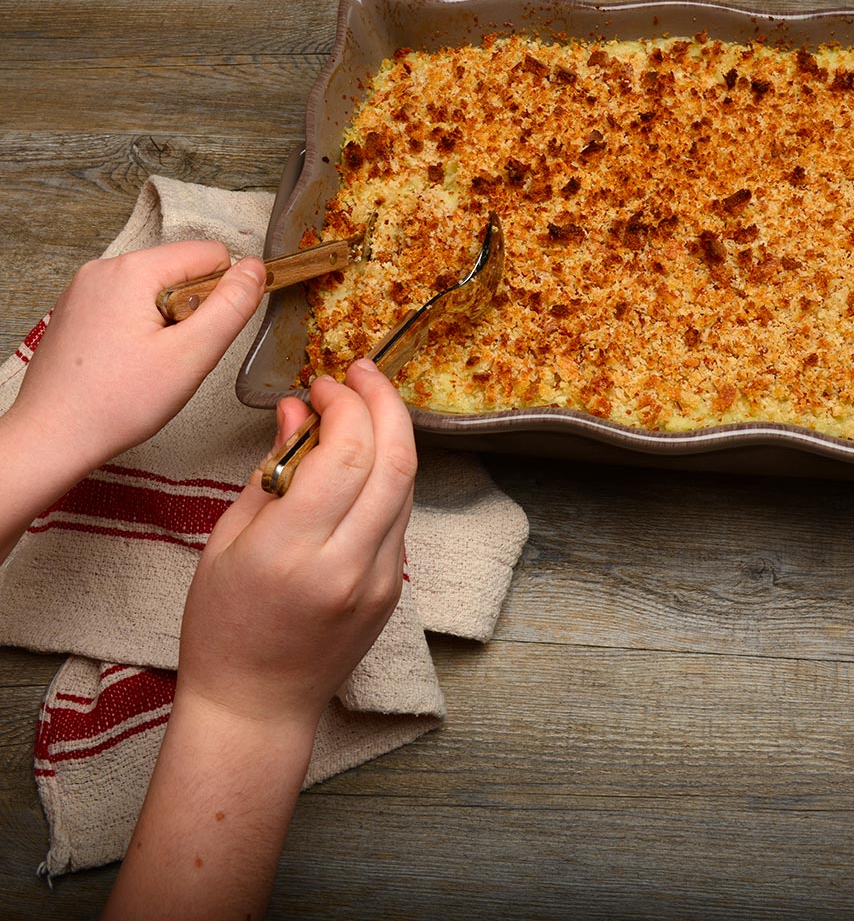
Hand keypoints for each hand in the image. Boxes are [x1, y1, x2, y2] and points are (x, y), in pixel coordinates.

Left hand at [9, 241, 265, 474]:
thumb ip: (231, 307)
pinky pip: (129, 306)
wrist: (53, 436)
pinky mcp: (78, 311)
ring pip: (157, 291)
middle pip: (181, 271)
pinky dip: (141, 331)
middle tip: (173, 357)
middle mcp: (103, 269)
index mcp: (132, 270)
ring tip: (150, 363)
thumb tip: (256, 270)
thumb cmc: (115, 403)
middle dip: (191, 313)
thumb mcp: (192, 355)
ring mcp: (85, 289)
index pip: (210, 255)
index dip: (223, 296)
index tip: (203, 336)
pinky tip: (130, 364)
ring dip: (168, 324)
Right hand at [176, 359, 416, 731]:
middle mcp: (348, 564)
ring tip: (363, 406)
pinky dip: (387, 476)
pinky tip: (363, 459)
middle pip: (394, 461)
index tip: (322, 383)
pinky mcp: (395, 590)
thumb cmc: (224, 625)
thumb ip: (272, 471)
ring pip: (407, 485)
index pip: (346, 453)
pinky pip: (400, 516)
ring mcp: (380, 581)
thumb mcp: (228, 540)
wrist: (257, 704)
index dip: (344, 403)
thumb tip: (299, 411)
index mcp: (293, 550)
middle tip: (360, 372)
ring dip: (391, 435)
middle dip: (384, 402)